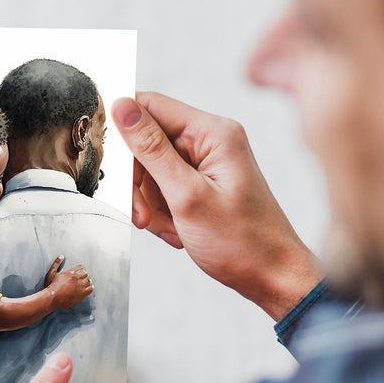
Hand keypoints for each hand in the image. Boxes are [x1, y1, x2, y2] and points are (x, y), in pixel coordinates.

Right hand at [43, 255, 93, 307]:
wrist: (52, 298)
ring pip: (89, 281)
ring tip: (84, 284)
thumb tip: (61, 256)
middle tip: (81, 279)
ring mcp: (80, 286)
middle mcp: (76, 278)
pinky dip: (90, 288)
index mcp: (70, 272)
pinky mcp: (82, 294)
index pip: (81, 267)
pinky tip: (86, 289)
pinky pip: (90, 289)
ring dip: (87, 282)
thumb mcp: (51, 272)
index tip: (79, 273)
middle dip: (84, 276)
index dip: (81, 270)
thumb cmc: (50, 286)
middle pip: (86, 274)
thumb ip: (56, 263)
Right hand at [111, 92, 320, 319]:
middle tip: (143, 213)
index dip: (123, 130)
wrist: (272, 277)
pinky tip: (175, 229)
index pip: (150, 105)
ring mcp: (207, 162)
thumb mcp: (187, 195)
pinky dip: (161, 211)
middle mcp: (210, 140)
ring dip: (149, 202)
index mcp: (213, 132)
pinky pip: (163, 187)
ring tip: (166, 227)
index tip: (111, 161)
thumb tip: (122, 108)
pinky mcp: (202, 183)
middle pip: (146, 142)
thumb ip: (151, 149)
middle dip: (137, 180)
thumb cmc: (244, 241)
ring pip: (150, 169)